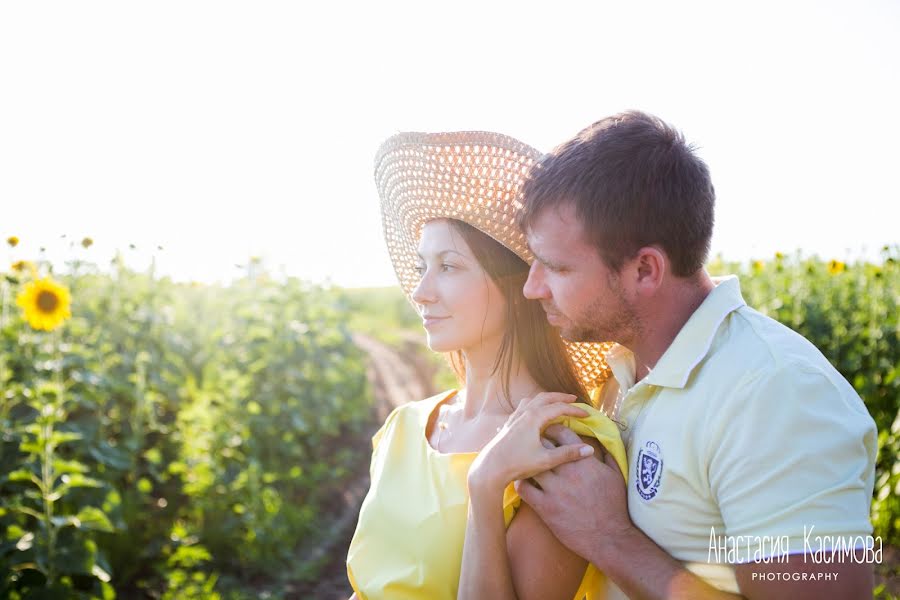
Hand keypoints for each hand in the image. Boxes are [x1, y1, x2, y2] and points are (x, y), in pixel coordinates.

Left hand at [468, 392, 593, 493]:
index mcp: (534, 417)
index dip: (575, 410)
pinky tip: (535, 413)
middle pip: (545, 398)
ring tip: (555, 402)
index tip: (587, 414)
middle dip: (561, 398)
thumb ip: (568, 453)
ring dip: (546, 399)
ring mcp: (514, 417)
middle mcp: (523, 413)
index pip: (559, 408)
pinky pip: (524, 407)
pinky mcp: (508, 424)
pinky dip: (534, 404)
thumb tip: (590, 449)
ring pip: (532, 400)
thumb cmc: (517, 464)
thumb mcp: (546, 460)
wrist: (490, 469)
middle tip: (574, 400)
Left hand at [514, 424, 634, 564]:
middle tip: (534, 443)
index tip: (550, 431)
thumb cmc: (615, 507)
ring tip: (526, 461)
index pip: (563, 433)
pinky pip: (524, 489)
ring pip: (531, 465)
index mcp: (585, 461)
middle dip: (538, 441)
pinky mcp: (545, 508)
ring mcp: (555, 490)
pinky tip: (522, 481)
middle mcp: (568, 472)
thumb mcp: (616, 476)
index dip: (554, 429)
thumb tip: (600, 442)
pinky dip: (521, 482)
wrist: (609, 538)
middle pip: (543, 445)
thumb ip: (608, 455)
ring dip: (528, 462)